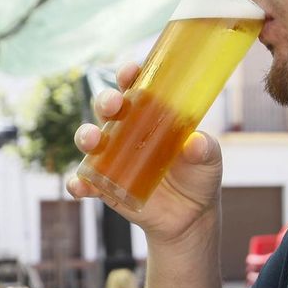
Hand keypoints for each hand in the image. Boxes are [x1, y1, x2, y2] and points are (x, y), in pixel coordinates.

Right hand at [65, 61, 223, 244]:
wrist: (190, 217)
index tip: (130, 71)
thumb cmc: (199, 177)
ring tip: (92, 140)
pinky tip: (80, 186)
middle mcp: (126, 131)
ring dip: (85, 135)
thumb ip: (205, 150)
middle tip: (114, 105)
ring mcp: (113, 158)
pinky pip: (85, 182)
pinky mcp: (105, 186)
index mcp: (150, 116)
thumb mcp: (209, 161)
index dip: (129, 75)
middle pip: (107, 108)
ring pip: (90, 140)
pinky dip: (78, 183)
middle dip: (105, 101)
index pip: (135, 88)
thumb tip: (195, 143)